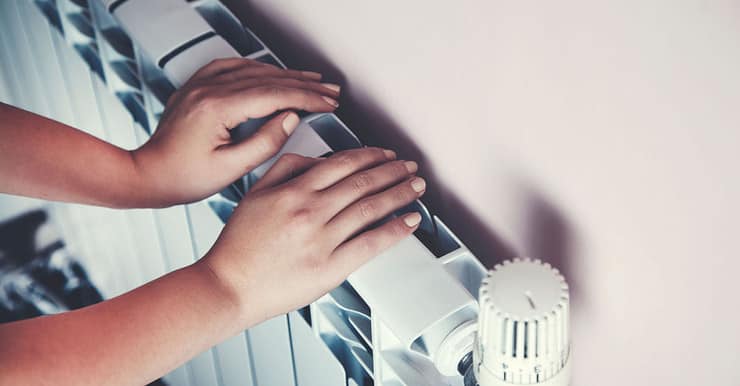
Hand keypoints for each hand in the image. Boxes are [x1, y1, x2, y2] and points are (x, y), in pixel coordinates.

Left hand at [131, 58, 340, 206]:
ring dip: (285, 75)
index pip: (274, 95)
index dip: (306, 98)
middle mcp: (208, 89)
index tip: (328, 103)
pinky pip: (232, 66)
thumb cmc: (183, 178)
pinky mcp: (196, 87)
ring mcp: (200, 84)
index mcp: (217, 108)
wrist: (147, 175)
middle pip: (267, 79)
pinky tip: (271, 72)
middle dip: (304, 85)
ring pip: (253, 70)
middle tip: (330, 92)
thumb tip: (290, 119)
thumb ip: (265, 143)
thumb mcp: (231, 169)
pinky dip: (257, 68)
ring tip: (311, 82)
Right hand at [200, 147, 426, 326]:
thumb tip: (319, 158)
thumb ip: (286, 168)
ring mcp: (321, 240)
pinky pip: (370, 244)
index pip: (342, 164)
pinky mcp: (330, 268)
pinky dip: (394, 230)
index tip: (386, 156)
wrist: (229, 286)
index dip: (371, 156)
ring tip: (416, 187)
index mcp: (293, 190)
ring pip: (371, 208)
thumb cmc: (240, 245)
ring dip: (399, 193)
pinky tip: (409, 221)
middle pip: (363, 183)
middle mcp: (310, 211)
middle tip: (409, 167)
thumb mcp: (256, 193)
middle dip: (392, 171)